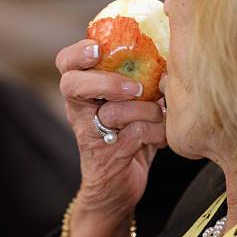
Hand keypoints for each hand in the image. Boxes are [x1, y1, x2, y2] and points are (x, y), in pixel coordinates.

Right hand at [55, 39, 166, 236]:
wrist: (117, 187)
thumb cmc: (130, 135)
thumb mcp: (133, 103)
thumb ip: (142, 80)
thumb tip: (170, 56)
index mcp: (84, 90)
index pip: (66, 63)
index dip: (78, 52)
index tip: (98, 48)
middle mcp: (79, 110)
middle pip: (72, 84)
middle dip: (106, 81)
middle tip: (135, 88)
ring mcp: (90, 134)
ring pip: (112, 112)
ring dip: (146, 110)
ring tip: (160, 114)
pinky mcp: (106, 156)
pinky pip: (137, 134)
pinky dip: (157, 132)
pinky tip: (161, 136)